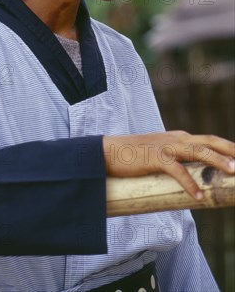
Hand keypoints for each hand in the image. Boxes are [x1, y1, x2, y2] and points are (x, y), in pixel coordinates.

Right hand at [102, 130, 234, 199]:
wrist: (110, 151)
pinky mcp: (155, 158)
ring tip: (233, 171)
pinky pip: (177, 170)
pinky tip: (198, 196)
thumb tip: (191, 176)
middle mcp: (176, 139)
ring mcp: (166, 147)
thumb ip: (176, 160)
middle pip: (209, 141)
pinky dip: (189, 182)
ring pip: (198, 151)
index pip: (208, 140)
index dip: (227, 148)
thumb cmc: (134, 156)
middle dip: (230, 150)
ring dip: (218, 161)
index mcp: (179, 138)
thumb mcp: (160, 154)